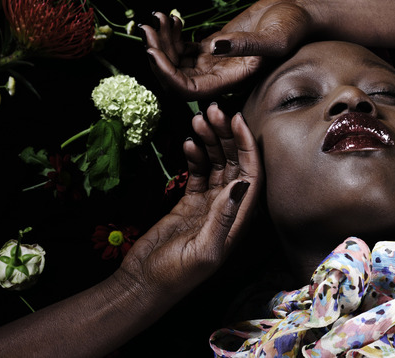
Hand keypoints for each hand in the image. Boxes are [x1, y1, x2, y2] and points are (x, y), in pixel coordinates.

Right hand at [117, 104, 261, 299]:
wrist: (143, 284)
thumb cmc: (175, 276)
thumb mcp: (203, 251)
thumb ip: (223, 217)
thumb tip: (242, 184)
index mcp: (238, 221)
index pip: (251, 175)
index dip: (246, 146)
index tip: (236, 120)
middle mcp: (228, 209)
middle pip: (235, 163)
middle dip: (227, 135)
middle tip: (213, 110)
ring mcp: (208, 204)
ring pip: (216, 163)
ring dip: (210, 140)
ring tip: (198, 118)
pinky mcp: (189, 202)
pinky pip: (198, 172)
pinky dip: (195, 155)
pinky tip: (189, 140)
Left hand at [143, 0, 311, 98]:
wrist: (301, 17)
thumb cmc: (294, 29)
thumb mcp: (275, 38)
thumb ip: (247, 45)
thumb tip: (215, 47)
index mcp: (231, 81)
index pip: (189, 91)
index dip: (166, 75)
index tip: (152, 52)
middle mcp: (219, 77)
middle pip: (175, 77)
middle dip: (157, 55)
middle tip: (147, 28)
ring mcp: (213, 62)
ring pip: (175, 61)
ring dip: (161, 42)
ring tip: (157, 18)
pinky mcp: (213, 47)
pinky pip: (182, 48)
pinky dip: (171, 34)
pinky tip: (171, 18)